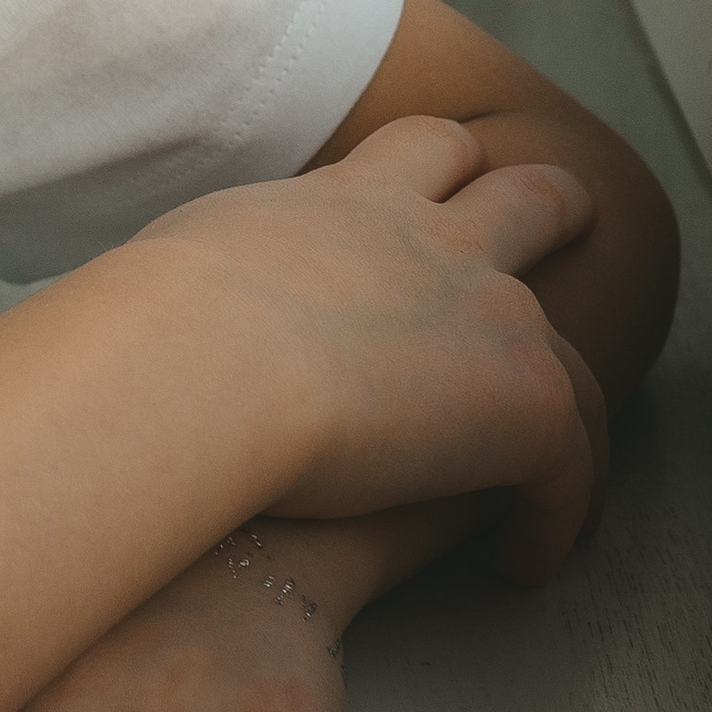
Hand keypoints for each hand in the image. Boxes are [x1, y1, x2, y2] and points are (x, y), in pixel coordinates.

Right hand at [141, 116, 605, 578]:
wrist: (204, 363)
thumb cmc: (151, 326)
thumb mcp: (175, 264)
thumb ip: (197, 277)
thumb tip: (132, 314)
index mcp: (348, 200)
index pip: (417, 152)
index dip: (441, 168)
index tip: (444, 189)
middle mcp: (433, 238)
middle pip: (523, 195)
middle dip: (549, 209)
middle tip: (567, 222)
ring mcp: (493, 312)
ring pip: (570, 330)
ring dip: (580, 381)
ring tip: (578, 434)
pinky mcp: (527, 403)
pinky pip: (569, 464)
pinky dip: (555, 512)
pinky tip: (520, 559)